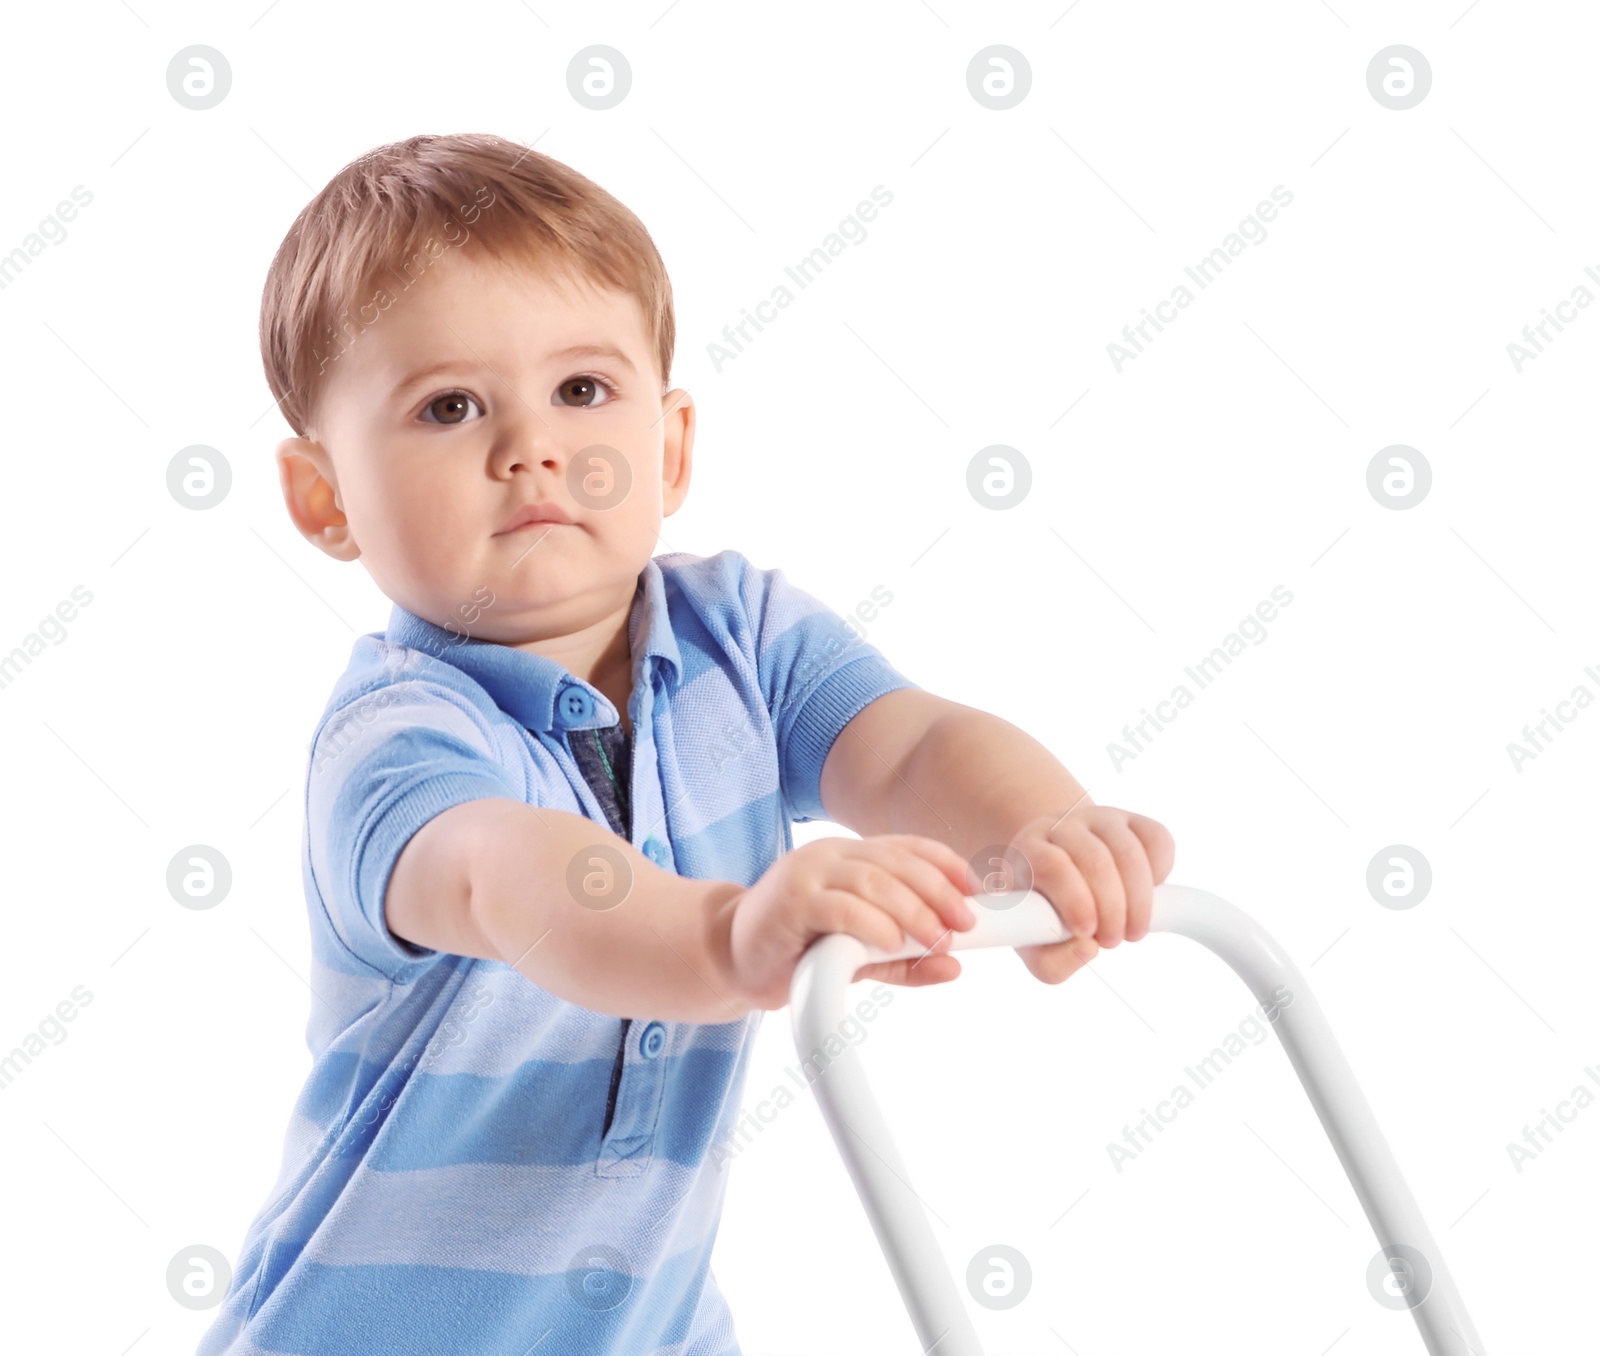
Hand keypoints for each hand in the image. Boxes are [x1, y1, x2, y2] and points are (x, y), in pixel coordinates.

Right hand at [727, 834, 977, 1010]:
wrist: (727, 957)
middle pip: (895, 862)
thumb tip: (953, 966)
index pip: (906, 848)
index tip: (975, 892)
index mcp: (848, 855)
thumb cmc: (794, 951)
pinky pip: (840, 906)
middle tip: (963, 923)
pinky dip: (871, 922)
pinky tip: (890, 940)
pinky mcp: (790, 901)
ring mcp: (807, 873)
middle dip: (937, 890)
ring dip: (911, 909)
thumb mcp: (857, 954)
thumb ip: (902, 958)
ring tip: (936, 936)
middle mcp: (829, 855)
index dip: (945, 864)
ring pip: (872, 880)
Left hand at [996, 804, 1174, 984]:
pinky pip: (1156, 840)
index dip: (1074, 900)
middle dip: (1112, 909)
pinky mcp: (1133, 819)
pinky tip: (1148, 895)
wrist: (1064, 870)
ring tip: (1133, 930)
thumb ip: (1050, 962)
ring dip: (1139, 900)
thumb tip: (1088, 949)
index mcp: (1029, 849)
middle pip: (1095, 860)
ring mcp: (1099, 818)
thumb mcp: (1034, 943)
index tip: (1088, 932)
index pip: (1052, 866)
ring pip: (1128, 852)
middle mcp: (1062, 825)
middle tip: (1114, 941)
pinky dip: (1160, 873)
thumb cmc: (1045, 911)